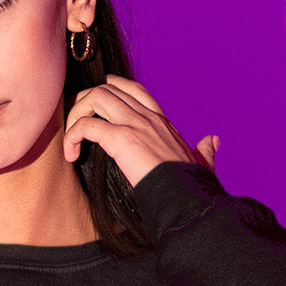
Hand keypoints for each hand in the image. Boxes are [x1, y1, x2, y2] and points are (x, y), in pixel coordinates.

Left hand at [63, 74, 218, 186]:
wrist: (188, 197)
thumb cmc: (192, 186)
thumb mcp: (202, 163)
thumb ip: (205, 151)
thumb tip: (213, 141)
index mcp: (161, 121)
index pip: (133, 89)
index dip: (112, 88)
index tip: (96, 101)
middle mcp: (147, 117)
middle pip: (107, 88)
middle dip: (84, 102)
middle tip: (75, 126)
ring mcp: (134, 125)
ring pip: (94, 97)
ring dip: (75, 115)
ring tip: (72, 141)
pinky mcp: (121, 139)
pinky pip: (86, 125)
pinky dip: (72, 136)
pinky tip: (71, 154)